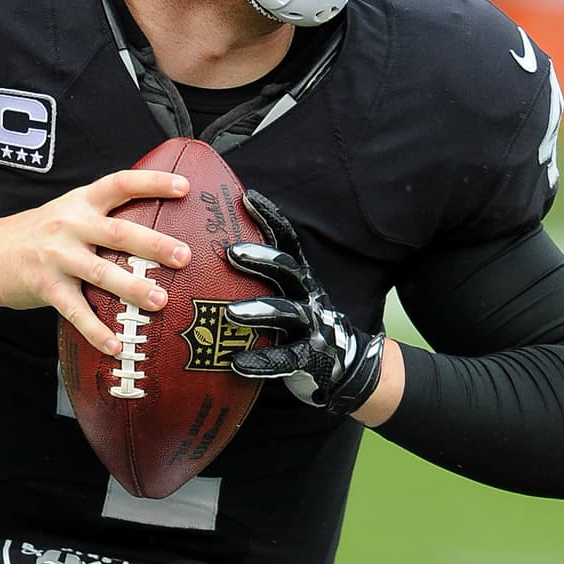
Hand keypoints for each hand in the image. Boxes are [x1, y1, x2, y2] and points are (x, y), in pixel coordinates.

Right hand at [0, 170, 190, 354]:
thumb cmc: (38, 234)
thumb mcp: (68, 212)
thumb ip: (103, 216)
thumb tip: (153, 227)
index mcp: (81, 202)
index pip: (120, 184)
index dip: (152, 182)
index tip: (183, 186)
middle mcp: (70, 225)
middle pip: (118, 231)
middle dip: (153, 244)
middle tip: (183, 255)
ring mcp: (57, 257)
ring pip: (100, 271)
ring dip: (132, 287)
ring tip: (160, 301)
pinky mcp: (46, 287)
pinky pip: (75, 311)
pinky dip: (96, 330)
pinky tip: (116, 345)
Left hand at [224, 189, 384, 415]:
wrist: (346, 366)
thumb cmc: (303, 323)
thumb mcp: (290, 293)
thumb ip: (264, 275)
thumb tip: (218, 246)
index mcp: (301, 277)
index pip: (287, 241)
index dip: (270, 218)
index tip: (247, 197)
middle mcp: (307, 295)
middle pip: (287, 270)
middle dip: (261, 259)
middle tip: (231, 251)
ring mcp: (311, 326)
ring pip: (286, 313)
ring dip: (258, 311)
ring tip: (230, 313)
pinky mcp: (308, 358)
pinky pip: (284, 359)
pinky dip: (260, 361)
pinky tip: (236, 362)